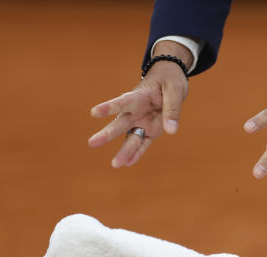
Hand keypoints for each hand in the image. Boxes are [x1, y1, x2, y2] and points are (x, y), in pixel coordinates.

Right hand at [87, 45, 190, 167]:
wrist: (169, 80)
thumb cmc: (169, 81)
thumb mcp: (175, 90)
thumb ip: (172, 109)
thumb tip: (171, 131)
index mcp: (139, 96)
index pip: (122, 102)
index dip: (109, 107)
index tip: (94, 112)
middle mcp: (136, 111)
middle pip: (120, 124)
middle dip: (107, 134)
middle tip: (91, 143)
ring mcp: (141, 121)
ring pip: (131, 138)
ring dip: (124, 151)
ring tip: (115, 165)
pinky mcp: (150, 130)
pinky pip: (143, 143)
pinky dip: (137, 154)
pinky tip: (127, 164)